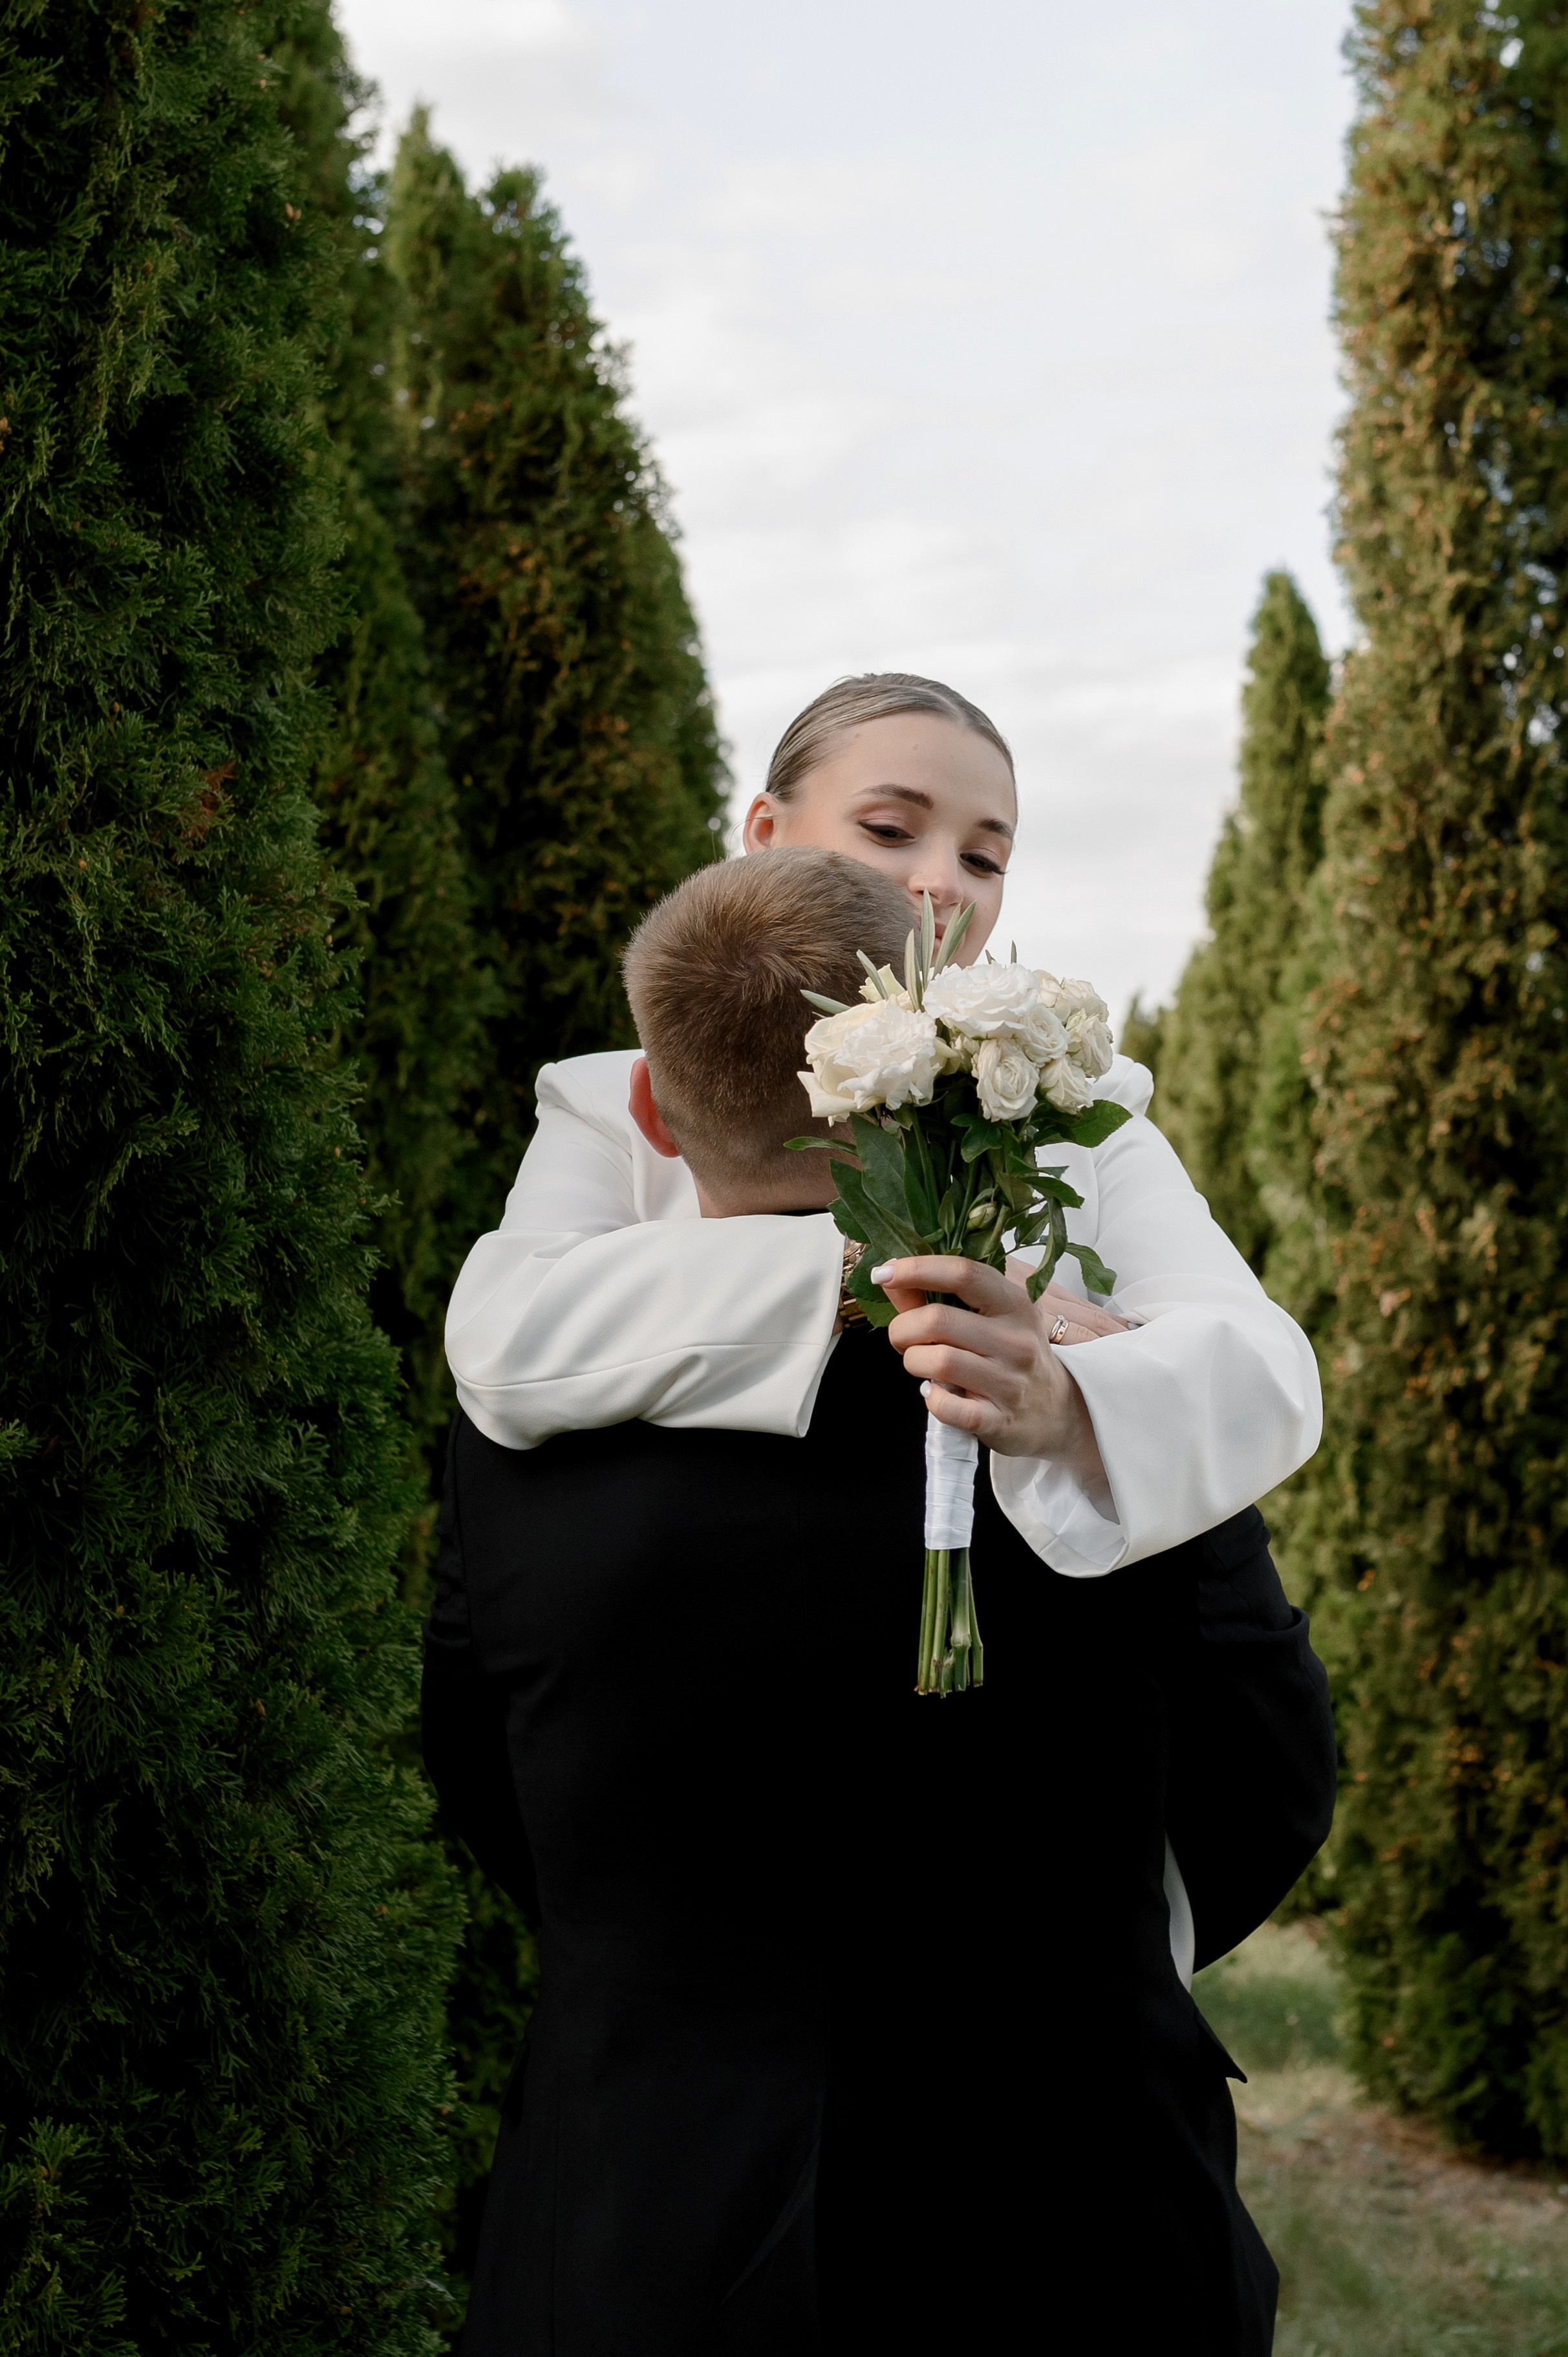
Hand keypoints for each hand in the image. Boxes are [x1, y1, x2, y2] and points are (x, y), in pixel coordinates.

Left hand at [872, 1256, 1109, 1495]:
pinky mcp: (1000, 1420)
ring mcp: (1010, 1382)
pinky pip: (947, 1407)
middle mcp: (1016, 1340)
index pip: (964, 1273)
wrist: (1057, 1412)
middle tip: (904, 1338)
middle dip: (903, 1328)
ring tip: (921, 1364)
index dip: (917, 1268)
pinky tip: (935, 1393)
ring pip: (938, 1361)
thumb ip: (937, 1296)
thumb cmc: (1011, 1356)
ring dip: (913, 1361)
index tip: (884, 1272)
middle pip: (938, 1320)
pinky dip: (931, 1399)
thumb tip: (890, 1275)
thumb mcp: (989, 1318)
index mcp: (1014, 1304)